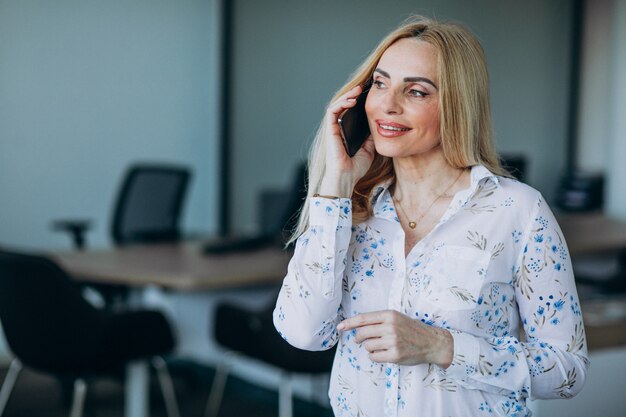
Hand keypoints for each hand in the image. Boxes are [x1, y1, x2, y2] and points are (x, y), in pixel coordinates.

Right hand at [319, 85, 375, 197]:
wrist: (346, 177)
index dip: (358, 102)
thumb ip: (370, 137)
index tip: (369, 95)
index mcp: (346, 132)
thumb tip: (379, 124)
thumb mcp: (369, 148)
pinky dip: (341, 103)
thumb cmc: (355, 167)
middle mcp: (338, 128)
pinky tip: (352, 101)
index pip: (350, 112)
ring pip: (336, 105)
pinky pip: (332, 111)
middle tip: (363, 88)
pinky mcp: (329, 130)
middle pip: (343, 106)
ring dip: (347, 95)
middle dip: (352, 95)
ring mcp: (332, 129)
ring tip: (358, 90)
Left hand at [337, 310, 452, 367]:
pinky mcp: (395, 355)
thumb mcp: (396, 318)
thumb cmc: (411, 329)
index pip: (363, 318)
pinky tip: (382, 353)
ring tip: (379, 346)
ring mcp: (393, 341)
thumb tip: (356, 327)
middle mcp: (390, 327)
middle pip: (362, 333)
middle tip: (360, 340)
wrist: (432, 342)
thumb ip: (378, 320)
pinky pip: (374, 357)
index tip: (340, 327)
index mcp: (389, 315)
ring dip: (369, 347)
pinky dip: (374, 356)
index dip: (349, 323)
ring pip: (367, 346)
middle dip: (358, 338)